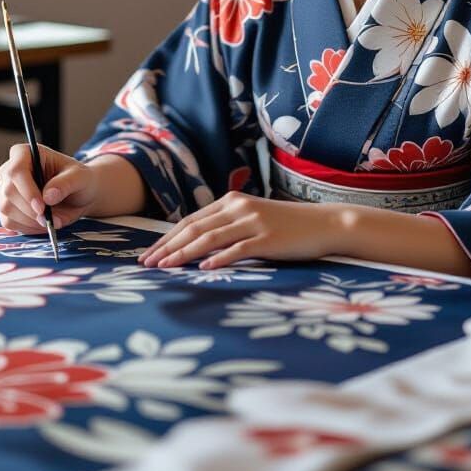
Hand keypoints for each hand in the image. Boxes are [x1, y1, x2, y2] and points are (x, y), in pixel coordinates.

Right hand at [0, 143, 98, 233]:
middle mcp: (10, 169)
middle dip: (30, 210)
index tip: (42, 207)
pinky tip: (43, 224)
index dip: (27, 190)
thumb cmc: (78, 180)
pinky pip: (9, 222)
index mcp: (25, 153)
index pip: (17, 170)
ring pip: (7, 208)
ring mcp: (5, 189)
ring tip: (51, 220)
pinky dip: (27, 228)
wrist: (77, 195)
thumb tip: (48, 196)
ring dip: (30, 221)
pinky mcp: (6, 207)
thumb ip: (65, 184)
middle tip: (50, 219)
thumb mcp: (80, 177)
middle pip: (9, 191)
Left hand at [137, 192, 341, 269]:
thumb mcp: (252, 219)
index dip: (168, 238)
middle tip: (147, 264)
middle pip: (194, 228)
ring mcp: (253, 222)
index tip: (149, 253)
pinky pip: (238, 249)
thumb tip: (196, 246)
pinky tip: (204, 268)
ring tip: (165, 267)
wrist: (323, 223)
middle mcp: (238, 208)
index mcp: (231, 201)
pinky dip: (220, 259)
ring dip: (184, 254)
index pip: (190, 220)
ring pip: (210, 238)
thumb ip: (227, 227)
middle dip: (168, 247)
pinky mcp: (267, 238)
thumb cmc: (286, 226)